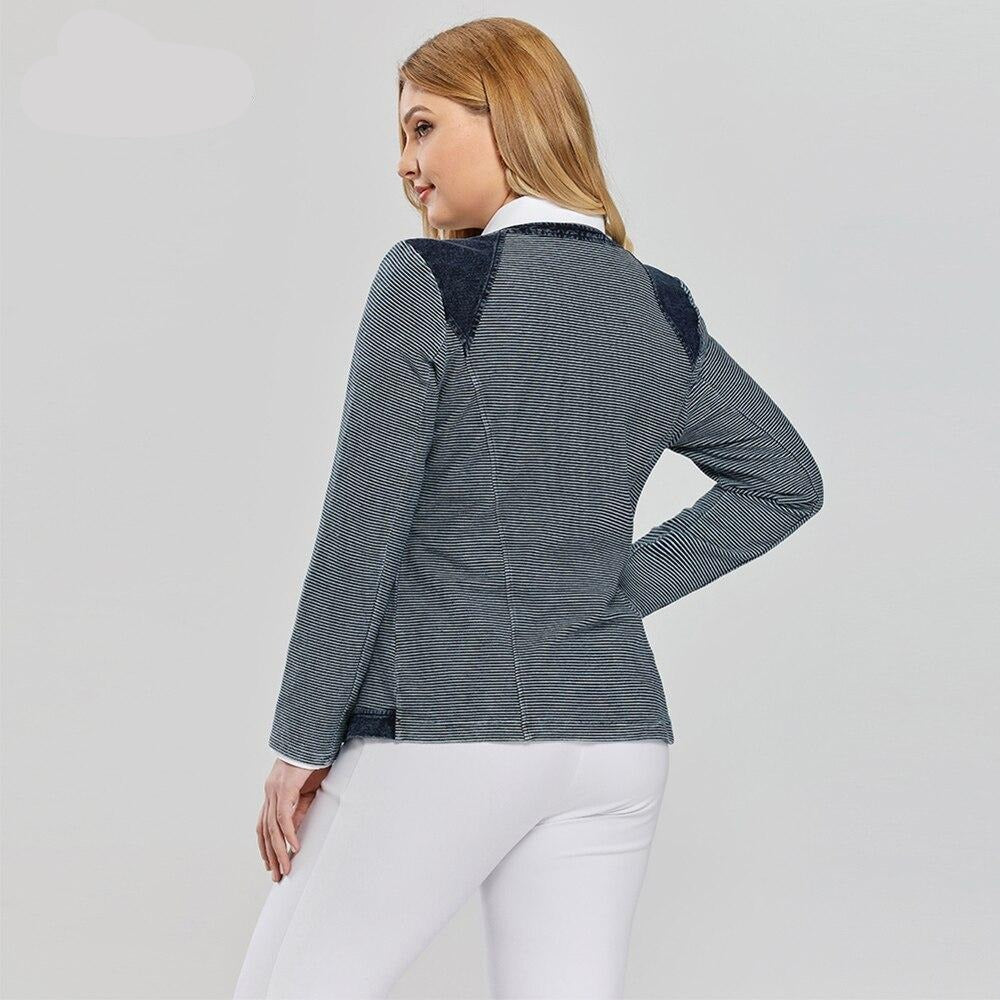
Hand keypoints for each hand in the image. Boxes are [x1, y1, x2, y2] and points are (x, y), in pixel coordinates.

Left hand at [256, 758, 331, 881]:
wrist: (315, 737)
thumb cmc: (314, 761)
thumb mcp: (308, 790)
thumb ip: (300, 809)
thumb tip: (295, 832)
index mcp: (273, 793)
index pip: (264, 825)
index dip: (266, 846)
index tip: (271, 864)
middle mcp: (270, 792)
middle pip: (265, 831)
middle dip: (271, 855)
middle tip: (278, 875)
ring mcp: (275, 789)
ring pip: (272, 828)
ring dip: (279, 850)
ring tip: (286, 868)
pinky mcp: (285, 787)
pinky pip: (284, 817)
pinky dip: (288, 834)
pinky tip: (295, 847)